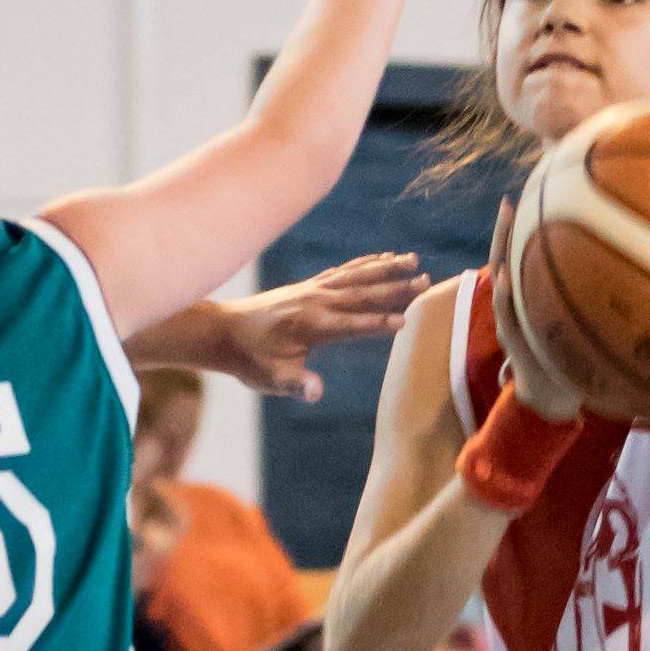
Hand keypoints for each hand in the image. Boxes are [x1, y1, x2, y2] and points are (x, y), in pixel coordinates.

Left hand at [216, 252, 428, 400]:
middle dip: (395, 288)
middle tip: (426, 281)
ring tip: (413, 259)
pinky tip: (383, 259)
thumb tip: (316, 391)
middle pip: (362, 293)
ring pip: (356, 276)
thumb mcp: (271, 379)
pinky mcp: (309, 286)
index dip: (379, 323)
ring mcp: (312, 290)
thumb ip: (296, 384)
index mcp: (311, 324)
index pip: (353, 324)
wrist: (223, 332)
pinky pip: (344, 271)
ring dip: (386, 268)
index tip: (407, 320)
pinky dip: (365, 263)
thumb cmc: (250, 360)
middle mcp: (315, 301)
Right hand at [489, 197, 586, 421]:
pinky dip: (504, 296)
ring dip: (501, 256)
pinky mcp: (514, 340)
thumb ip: (572, 299)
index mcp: (524, 297)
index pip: (516, 256)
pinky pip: (508, 315)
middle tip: (507, 205)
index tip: (517, 199)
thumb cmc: (561, 355)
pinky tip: (505, 278)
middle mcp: (512, 305)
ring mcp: (510, 321)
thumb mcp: (564, 322)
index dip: (514, 230)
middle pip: (503, 261)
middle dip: (503, 233)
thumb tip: (608, 269)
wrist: (548, 393)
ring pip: (501, 284)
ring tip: (505, 229)